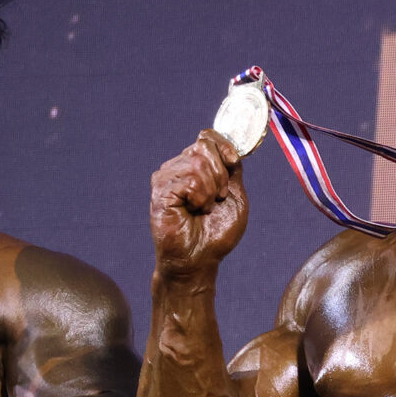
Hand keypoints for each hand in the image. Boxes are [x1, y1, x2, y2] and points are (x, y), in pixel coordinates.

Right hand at [149, 129, 247, 276]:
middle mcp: (178, 167)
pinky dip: (200, 198)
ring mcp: (166, 177)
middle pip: (204, 146)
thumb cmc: (216, 233)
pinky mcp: (160, 190)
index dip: (224, 147)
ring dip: (210, 190)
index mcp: (195, 166)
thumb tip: (231, 148)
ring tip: (204, 208)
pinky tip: (193, 211)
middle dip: (220, 175)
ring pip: (197, 162)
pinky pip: (190, 181)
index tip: (233, 163)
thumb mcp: (235, 196)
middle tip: (217, 198)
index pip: (207, 137)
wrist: (199, 259)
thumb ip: (232, 170)